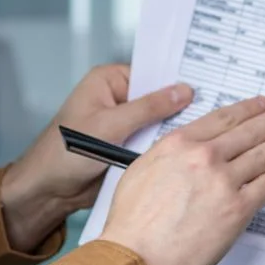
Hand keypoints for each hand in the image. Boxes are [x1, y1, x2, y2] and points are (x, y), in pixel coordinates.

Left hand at [0, 64, 194, 250]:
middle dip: (180, 107)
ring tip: (209, 131)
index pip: (152, 73)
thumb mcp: (109, 126)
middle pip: (159, 98)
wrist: (47, 191)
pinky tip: (188, 152)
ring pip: (159, 123)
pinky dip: (165, 148)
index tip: (209, 83)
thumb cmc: (63, 153)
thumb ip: (148, 109)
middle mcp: (118, 98)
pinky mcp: (127, 146)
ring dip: (174, 131)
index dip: (177, 80)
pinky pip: (153, 143)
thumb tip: (182, 92)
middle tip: (216, 109)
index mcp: (109, 81)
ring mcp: (124, 123)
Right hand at [98, 97, 264, 264]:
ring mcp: (223, 182)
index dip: (249, 109)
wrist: (135, 255)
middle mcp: (203, 157)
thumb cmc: (132, 223)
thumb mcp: (141, 170)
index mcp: (178, 143)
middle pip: (250, 131)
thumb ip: (169, 155)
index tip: (263, 105)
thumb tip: (188, 153)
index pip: (223, 118)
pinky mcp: (237, 209)